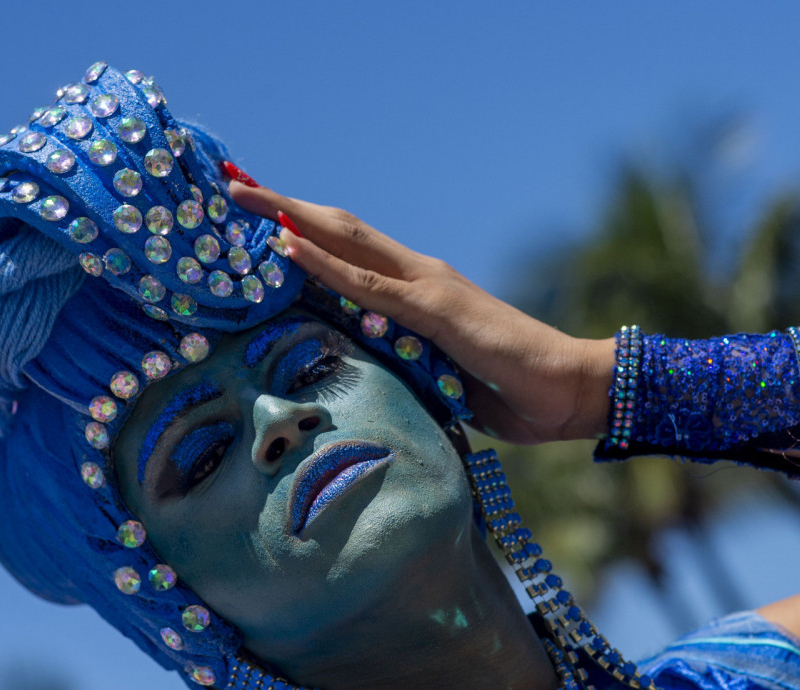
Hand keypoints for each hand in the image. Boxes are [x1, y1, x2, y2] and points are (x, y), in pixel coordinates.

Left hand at [230, 183, 613, 443]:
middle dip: (283, 207)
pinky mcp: (436, 310)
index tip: (257, 217)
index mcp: (418, 292)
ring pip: (345, 243)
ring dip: (289, 219)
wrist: (567, 390)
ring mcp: (427, 287)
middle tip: (232, 189)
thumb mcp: (441, 378)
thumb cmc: (509, 389)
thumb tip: (370, 379)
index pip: (351, 250)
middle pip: (338, 231)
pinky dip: (323, 264)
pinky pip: (368, 284)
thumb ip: (407, 365)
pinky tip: (286, 245)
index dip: (304, 230)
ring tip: (243, 199)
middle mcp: (419, 276)